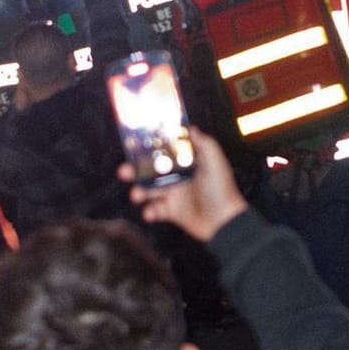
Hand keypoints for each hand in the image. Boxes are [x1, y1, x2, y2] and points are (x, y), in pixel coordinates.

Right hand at [119, 127, 247, 242]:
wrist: (224, 221)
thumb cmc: (222, 189)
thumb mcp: (215, 161)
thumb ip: (204, 143)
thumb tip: (190, 128)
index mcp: (185, 163)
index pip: (163, 153)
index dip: (148, 149)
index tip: (135, 145)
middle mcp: (176, 177)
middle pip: (150, 171)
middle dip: (135, 171)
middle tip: (124, 171)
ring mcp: (173, 195)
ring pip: (148, 191)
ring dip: (138, 192)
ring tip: (136, 195)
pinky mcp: (171, 212)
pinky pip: (154, 211)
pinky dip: (149, 212)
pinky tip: (151, 212)